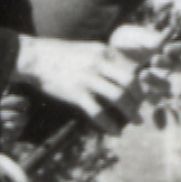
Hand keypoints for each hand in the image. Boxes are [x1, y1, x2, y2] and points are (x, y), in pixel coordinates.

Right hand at [12, 35, 143, 124]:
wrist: (35, 57)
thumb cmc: (62, 55)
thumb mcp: (88, 49)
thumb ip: (106, 59)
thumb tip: (125, 73)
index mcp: (104, 51)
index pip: (131, 68)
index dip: (142, 83)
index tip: (145, 95)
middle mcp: (99, 63)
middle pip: (130, 82)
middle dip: (141, 99)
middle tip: (143, 109)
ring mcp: (87, 78)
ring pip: (118, 97)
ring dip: (130, 112)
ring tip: (135, 121)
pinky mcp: (76, 93)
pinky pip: (98, 112)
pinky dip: (109, 124)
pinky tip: (114, 132)